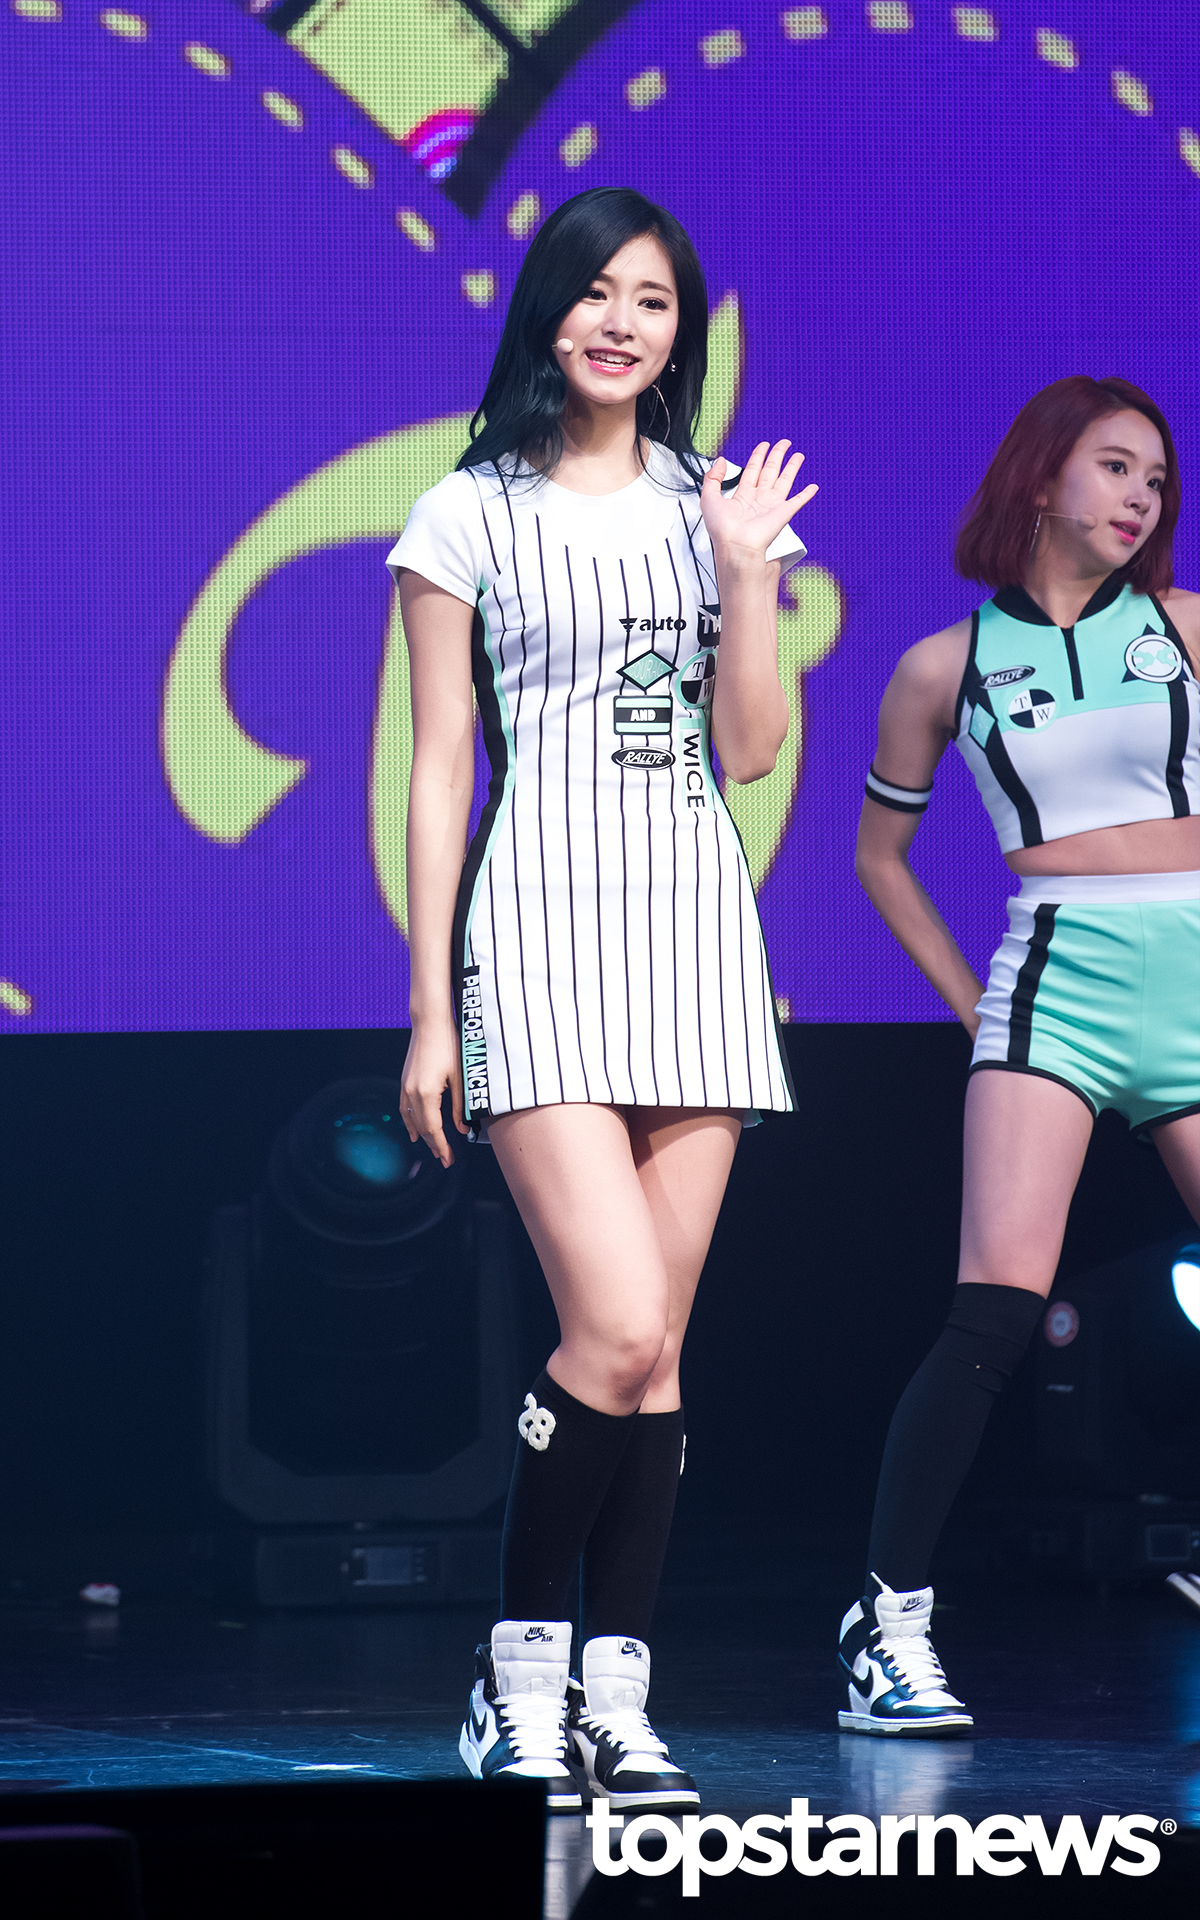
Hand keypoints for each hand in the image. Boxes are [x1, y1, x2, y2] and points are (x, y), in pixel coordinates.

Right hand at [400, 1019, 467, 1167]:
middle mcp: (412, 1093)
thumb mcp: (459, 1078)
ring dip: (422, 1136)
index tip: (448, 1159)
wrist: (430, 1023)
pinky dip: (410, 1122)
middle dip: (434, 1145)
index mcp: (427, 1094)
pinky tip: (414, 1130)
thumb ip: (459, 1106)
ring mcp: (406, 1087)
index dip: (441, 1146)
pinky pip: (405, 1108)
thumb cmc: (448, 1045)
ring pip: (412, 1120)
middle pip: (422, 1128)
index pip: (433, 1129)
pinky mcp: (405, 1081)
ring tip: (432, 1148)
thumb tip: (462, 1129)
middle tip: (445, 1159)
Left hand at [700, 441, 817, 560]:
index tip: (764, 445)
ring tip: (798, 455)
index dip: (758, 456)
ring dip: (792, 467)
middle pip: (770, 471)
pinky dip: (806, 494)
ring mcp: (772, 506)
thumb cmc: (722, 530)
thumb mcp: (709, 498)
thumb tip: (722, 461)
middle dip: (777, 456)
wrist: (736, 546)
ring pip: (785, 481)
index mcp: (742, 496)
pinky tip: (812, 487)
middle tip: (784, 444)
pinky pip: (797, 501)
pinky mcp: (783, 513)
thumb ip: (713, 477)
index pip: (752, 470)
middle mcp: (758, 500)